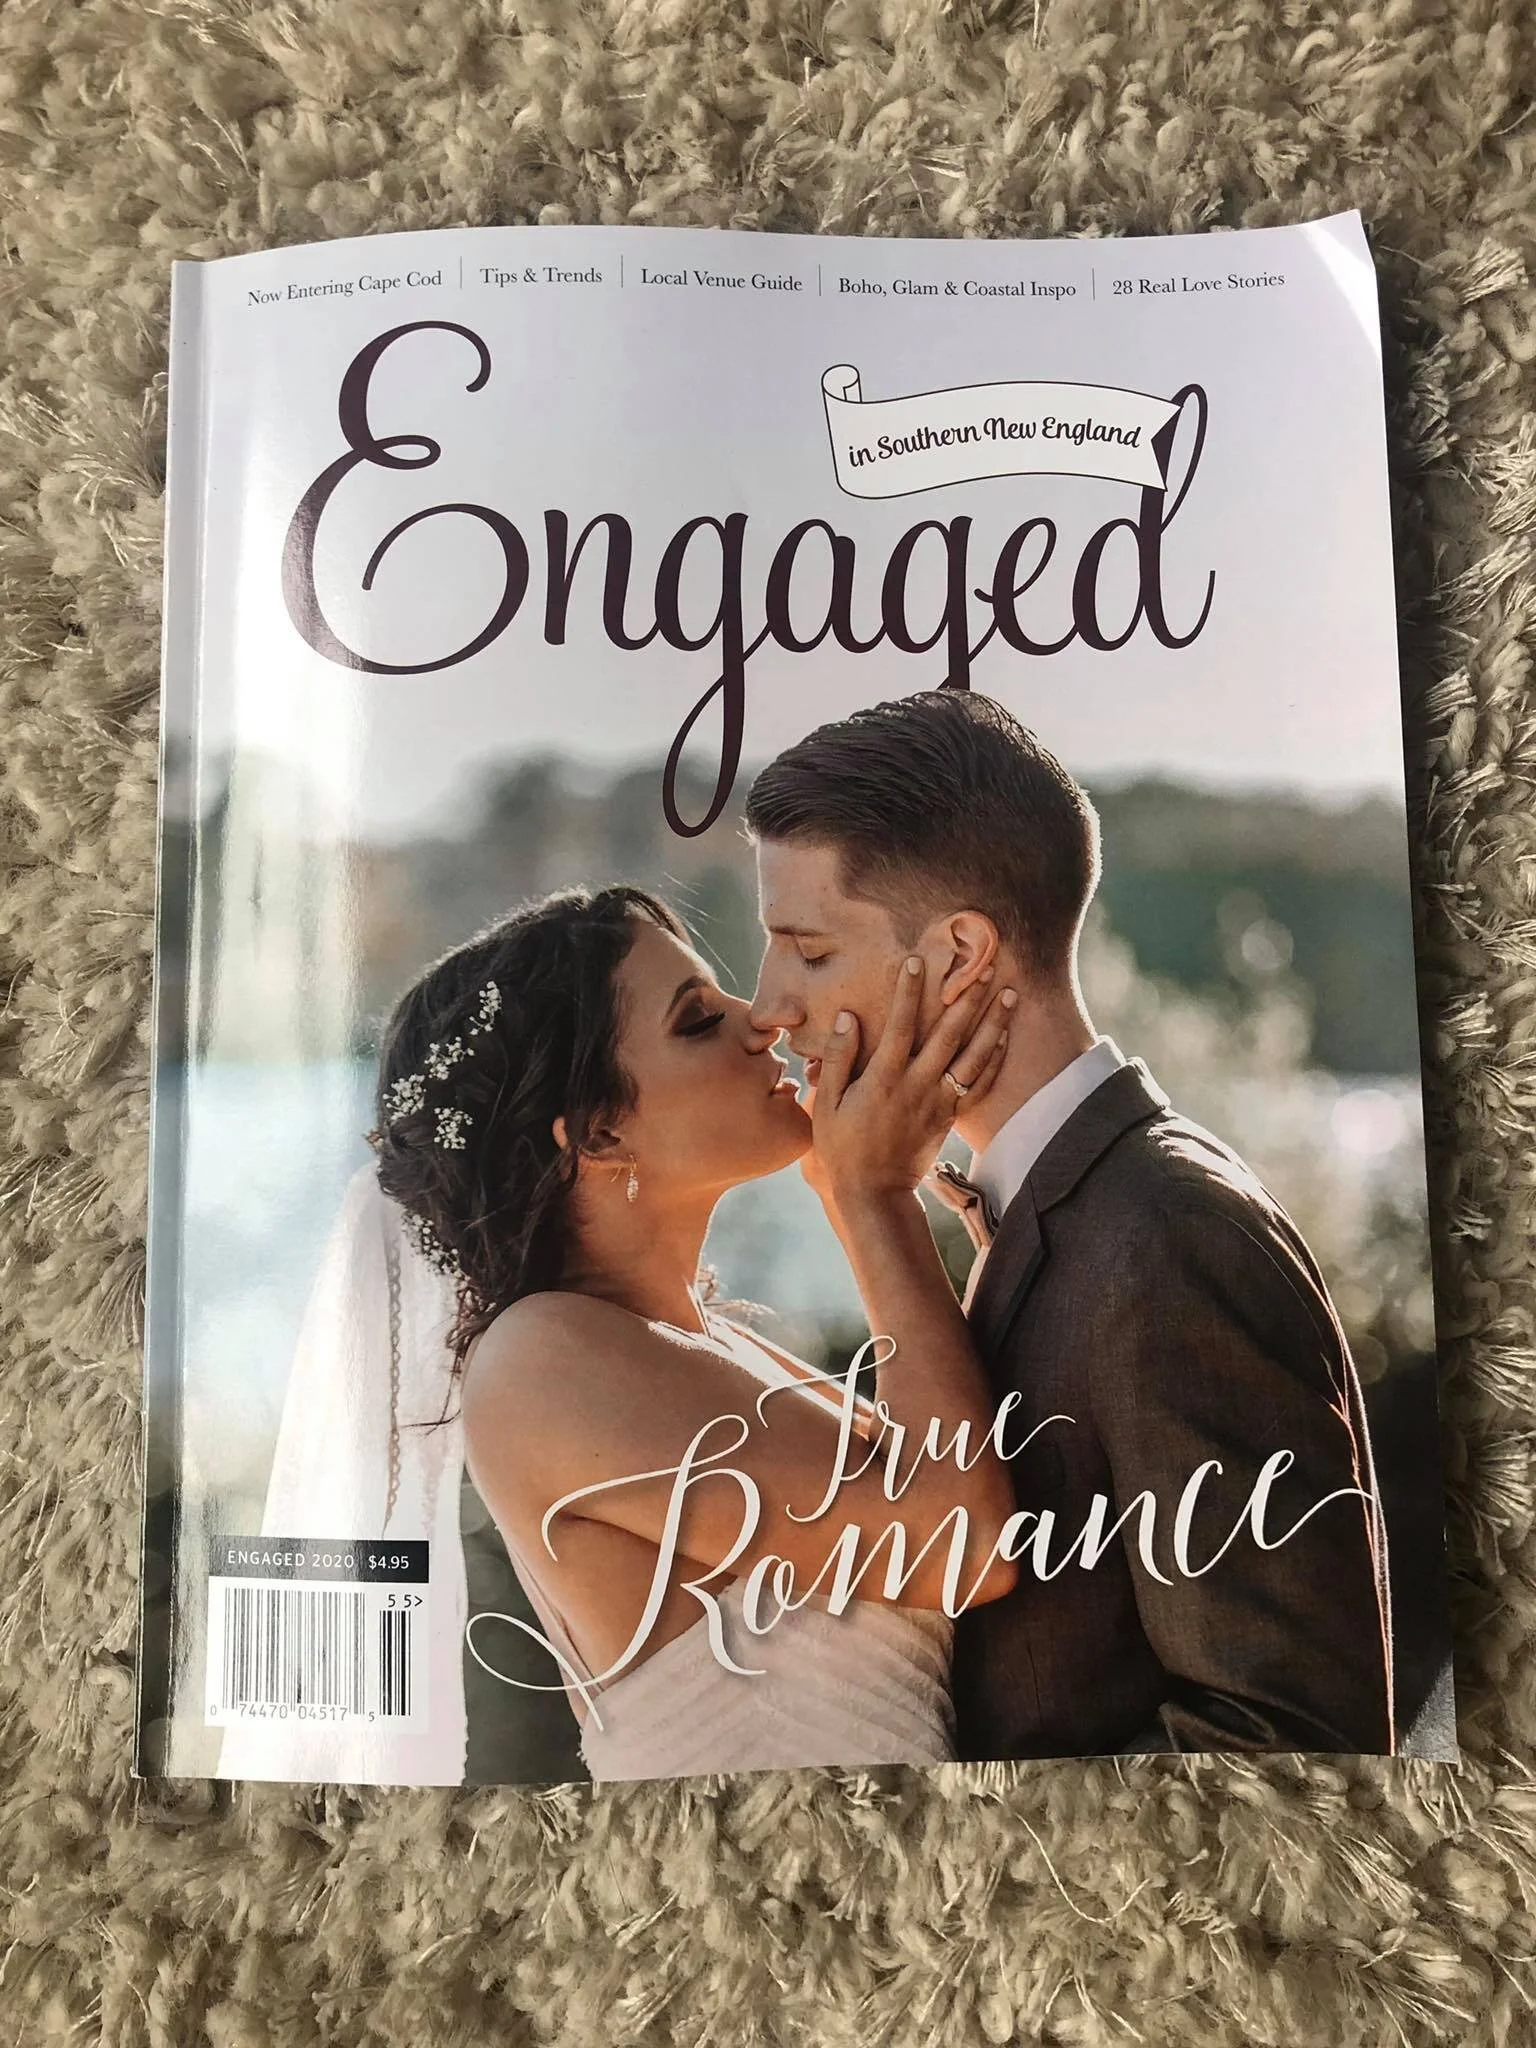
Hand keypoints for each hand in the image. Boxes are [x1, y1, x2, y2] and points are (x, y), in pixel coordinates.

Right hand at [802, 956, 1012, 1212]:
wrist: (875, 1192)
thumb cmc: (842, 1148)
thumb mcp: (828, 1105)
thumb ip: (838, 1058)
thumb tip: (847, 1017)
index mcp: (884, 1078)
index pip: (900, 1025)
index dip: (909, 992)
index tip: (917, 961)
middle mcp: (917, 1085)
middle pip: (949, 1035)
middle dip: (967, 998)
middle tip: (985, 966)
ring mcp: (938, 1102)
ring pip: (973, 1057)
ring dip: (993, 1023)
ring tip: (1010, 994)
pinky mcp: (950, 1117)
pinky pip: (979, 1085)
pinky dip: (994, 1060)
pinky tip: (1004, 1037)